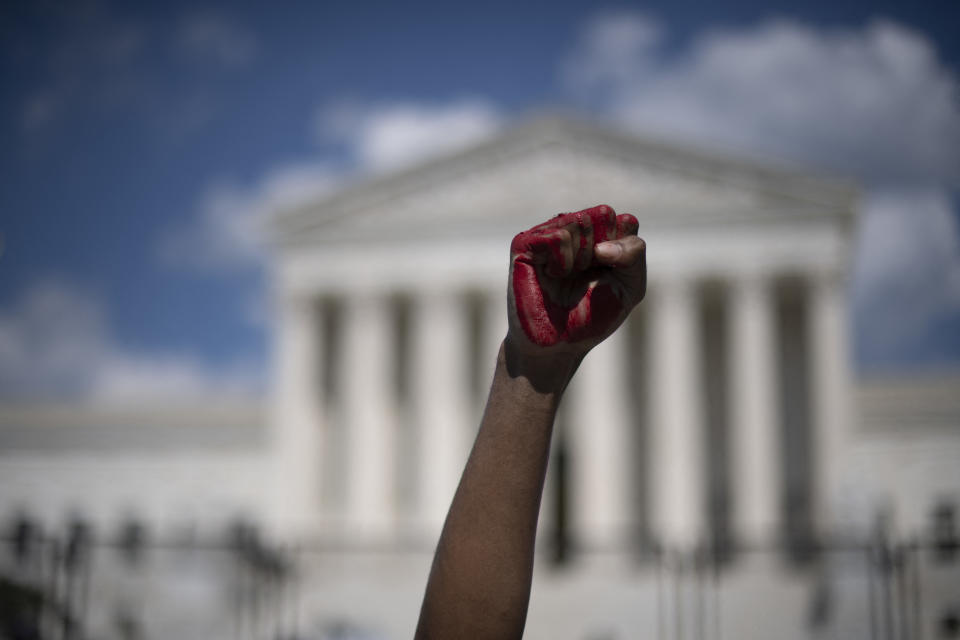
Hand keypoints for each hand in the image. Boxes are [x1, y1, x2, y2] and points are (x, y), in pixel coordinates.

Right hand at [507, 204, 645, 358]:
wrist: (558, 346)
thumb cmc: (592, 317)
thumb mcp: (630, 287)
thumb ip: (634, 255)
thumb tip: (602, 246)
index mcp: (601, 235)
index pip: (626, 221)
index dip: (623, 252)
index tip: (612, 276)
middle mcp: (574, 228)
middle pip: (603, 214)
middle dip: (602, 251)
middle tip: (586, 275)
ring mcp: (548, 233)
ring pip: (580, 221)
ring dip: (581, 257)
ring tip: (567, 277)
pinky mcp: (526, 244)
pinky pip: (558, 236)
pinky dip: (563, 261)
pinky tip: (553, 275)